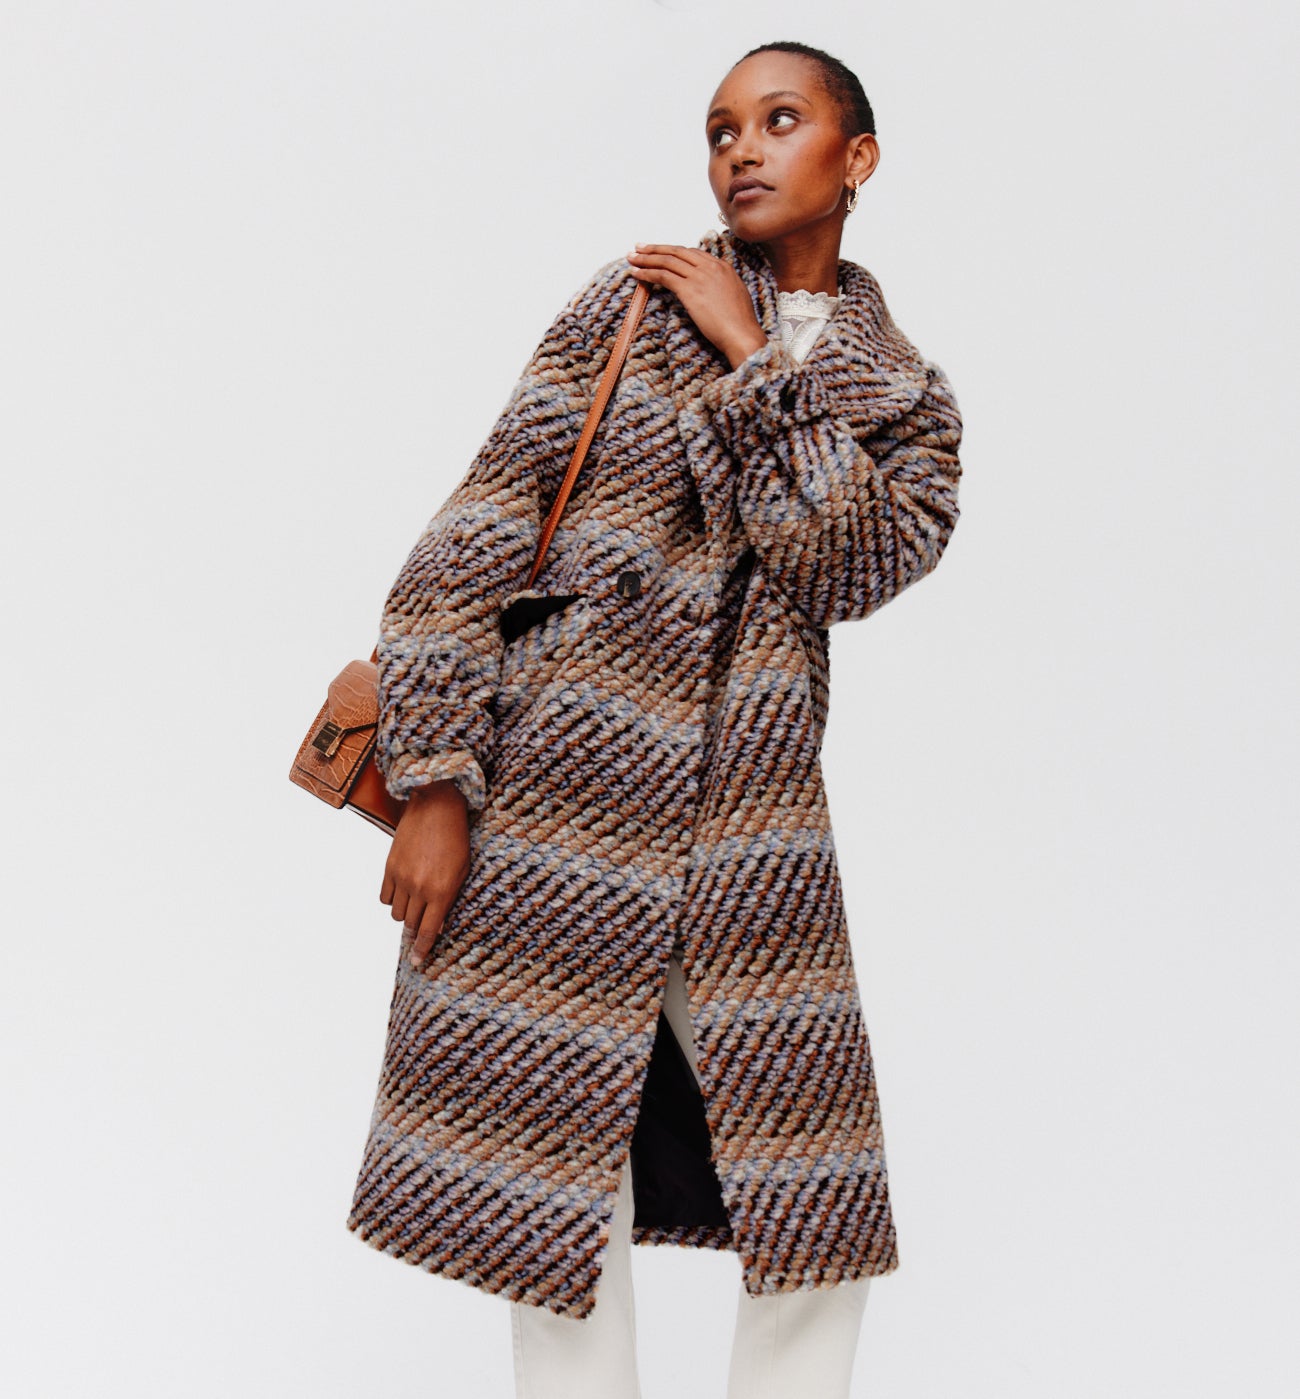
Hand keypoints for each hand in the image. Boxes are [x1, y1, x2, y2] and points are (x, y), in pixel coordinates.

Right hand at [379, 780, 470, 965]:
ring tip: (415, 905)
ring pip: (397, 914)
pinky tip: (403, 893)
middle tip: (419, 933)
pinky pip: (385, 897)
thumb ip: (450, 898)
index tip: (417, 962)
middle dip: (415, 933)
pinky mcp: (389, 867)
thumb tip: (439, 923)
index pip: (429, 931)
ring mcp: (402, 878)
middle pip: (411, 925)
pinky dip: (393, 900)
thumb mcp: (463, 870)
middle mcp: (420, 888)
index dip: (422, 950)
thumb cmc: (457, 839)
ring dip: (406, 915)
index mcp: (442, 892)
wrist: (436, 808)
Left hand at [627, 244, 766, 369]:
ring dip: (646, 258)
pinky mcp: (689, 290)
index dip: (673, 252)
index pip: (692, 253)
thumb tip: (711, 291)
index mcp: (722, 267)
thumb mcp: (735, 297)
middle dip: (656, 248)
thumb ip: (721, 288)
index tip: (662, 252)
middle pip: (677, 252)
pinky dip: (647, 272)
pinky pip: (663, 276)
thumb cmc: (740, 325)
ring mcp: (699, 277)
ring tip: (631, 258)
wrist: (741, 334)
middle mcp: (710, 267)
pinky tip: (636, 273)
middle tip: (639, 247)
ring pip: (667, 261)